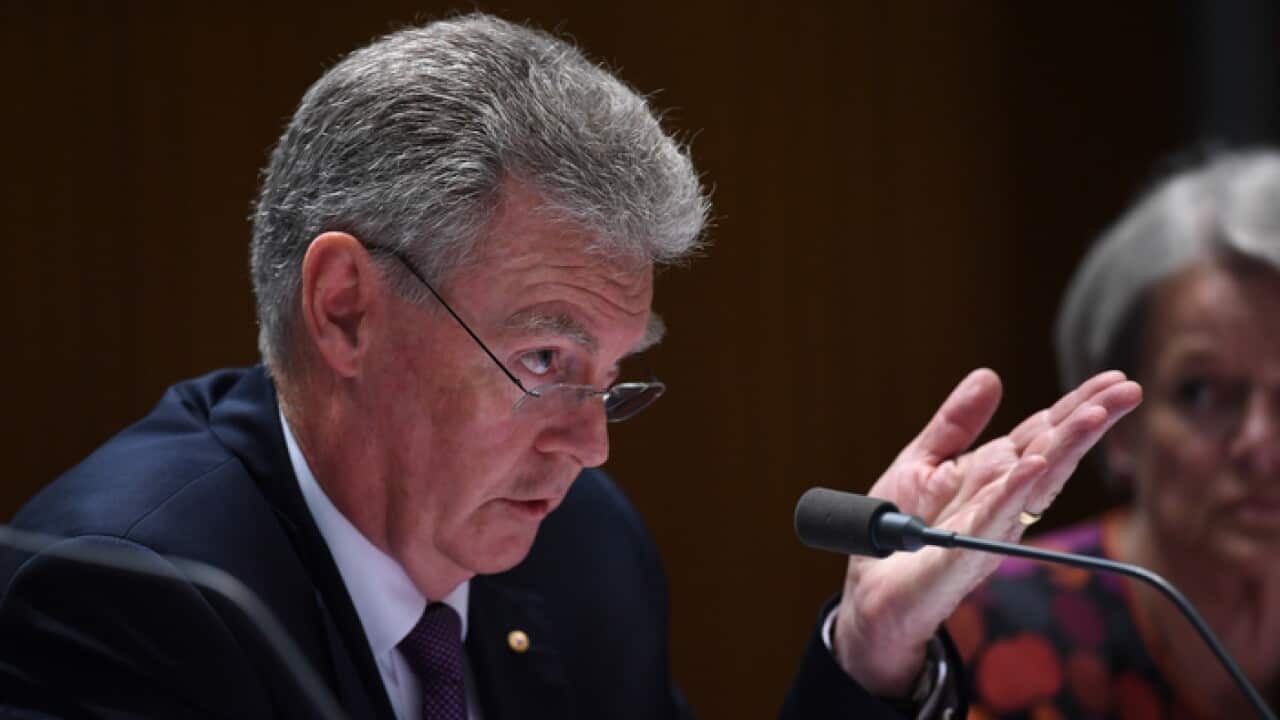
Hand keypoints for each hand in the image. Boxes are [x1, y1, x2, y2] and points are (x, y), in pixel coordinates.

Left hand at [831, 368, 1141, 694]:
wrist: (870, 590)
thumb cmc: (898, 530)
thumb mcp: (922, 461)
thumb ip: (956, 422)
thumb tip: (990, 375)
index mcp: (994, 475)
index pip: (1043, 433)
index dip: (1077, 405)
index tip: (1114, 378)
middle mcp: (1001, 500)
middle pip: (1051, 452)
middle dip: (1088, 420)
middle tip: (1127, 390)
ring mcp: (988, 527)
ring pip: (1035, 483)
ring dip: (1065, 448)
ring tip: (1094, 415)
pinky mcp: (961, 551)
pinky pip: (991, 518)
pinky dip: (1014, 490)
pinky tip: (1035, 465)